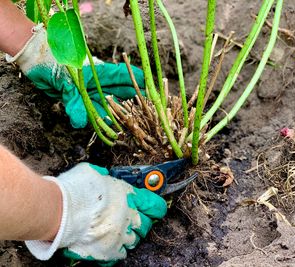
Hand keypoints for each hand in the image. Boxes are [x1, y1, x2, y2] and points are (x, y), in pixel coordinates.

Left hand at [6, 24, 144, 127]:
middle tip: (148, 111)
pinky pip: (95, 114)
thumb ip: (74, 102)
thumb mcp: (64, 81)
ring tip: (133, 124)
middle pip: (122, 92)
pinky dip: (101, 122)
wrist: (36, 67)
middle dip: (135, 100)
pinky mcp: (83, 103)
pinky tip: (110, 130)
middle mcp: (98, 84)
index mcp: (98, 73)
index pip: (123, 76)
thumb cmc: (52, 65)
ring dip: (119, 115)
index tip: (151, 87)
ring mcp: (91, 93)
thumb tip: (80, 122)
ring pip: (110, 105)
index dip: (138, 80)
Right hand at [25, 163, 166, 264]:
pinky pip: (121, 253)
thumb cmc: (76, 189)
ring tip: (117, 231)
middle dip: (141, 222)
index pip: (155, 205)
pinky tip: (110, 243)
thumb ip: (106, 178)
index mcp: (130, 196)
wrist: (60, 210)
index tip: (153, 208)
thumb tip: (105, 178)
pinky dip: (117, 249)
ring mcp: (121, 235)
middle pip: (147, 225)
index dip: (155, 207)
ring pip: (135, 239)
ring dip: (128, 235)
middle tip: (131, 220)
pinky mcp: (109, 251)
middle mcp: (130, 217)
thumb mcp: (95, 173)